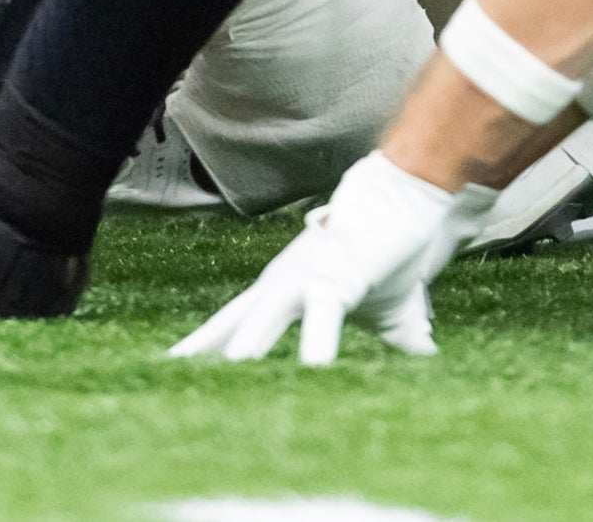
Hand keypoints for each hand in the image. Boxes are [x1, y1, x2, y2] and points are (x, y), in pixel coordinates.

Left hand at [170, 154, 484, 365]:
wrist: (410, 199)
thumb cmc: (393, 251)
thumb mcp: (394, 312)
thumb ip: (400, 338)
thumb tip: (427, 359)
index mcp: (282, 291)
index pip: (229, 324)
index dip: (201, 348)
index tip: (168, 369)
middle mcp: (281, 285)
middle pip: (229, 326)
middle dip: (199, 356)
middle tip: (165, 379)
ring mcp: (302, 280)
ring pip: (259, 325)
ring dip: (239, 357)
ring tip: (213, 392)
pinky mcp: (334, 279)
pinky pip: (321, 318)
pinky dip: (316, 347)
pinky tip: (313, 374)